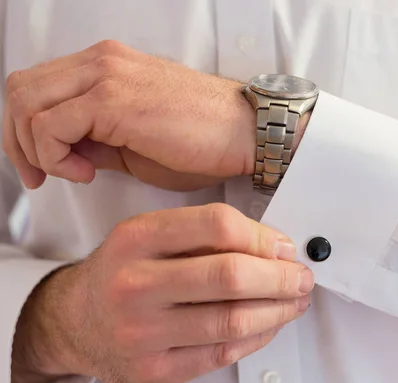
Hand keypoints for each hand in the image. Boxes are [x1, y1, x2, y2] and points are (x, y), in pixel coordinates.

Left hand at [2, 40, 259, 190]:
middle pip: (20, 90)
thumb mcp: (134, 142)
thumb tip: (63, 154)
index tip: (40, 166)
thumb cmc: (203, 139)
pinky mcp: (112, 99)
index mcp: (106, 66)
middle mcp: (101, 62)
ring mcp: (105, 76)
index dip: (24, 131)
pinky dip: (54, 156)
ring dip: (36, 151)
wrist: (245, 133)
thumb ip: (94, 140)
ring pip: (26, 105)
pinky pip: (49, 126)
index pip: (36, 86)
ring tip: (75, 173)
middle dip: (18, 142)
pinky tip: (85, 172)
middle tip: (41, 175)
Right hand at [11, 204, 312, 382]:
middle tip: (301, 277)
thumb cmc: (125, 272)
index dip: (263, 237)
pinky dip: (259, 336)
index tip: (284, 248)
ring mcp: (142, 332)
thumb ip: (206, 234)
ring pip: (233, 320)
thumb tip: (274, 247)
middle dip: (281, 278)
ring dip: (278, 310)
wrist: (77, 320)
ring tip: (294, 301)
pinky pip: (224, 352)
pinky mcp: (154, 370)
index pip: (218, 225)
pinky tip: (269, 323)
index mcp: (137, 238)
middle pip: (230, 276)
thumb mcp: (151, 235)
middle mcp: (135, 284)